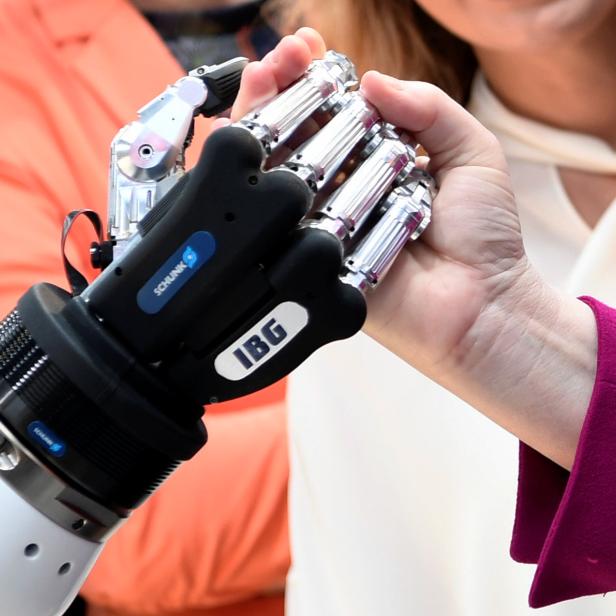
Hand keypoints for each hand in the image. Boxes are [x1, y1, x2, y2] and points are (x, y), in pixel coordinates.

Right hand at [222, 30, 595, 467]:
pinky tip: (249, 147)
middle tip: (276, 61)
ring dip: (268, 122)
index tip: (304, 48)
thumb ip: (432, 109)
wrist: (482, 305)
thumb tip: (374, 81)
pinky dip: (261, 184)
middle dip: (280, 92)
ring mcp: (325, 224)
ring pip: (280, 169)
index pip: (335, 112)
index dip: (315, 79)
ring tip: (266, 85)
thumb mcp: (473, 155)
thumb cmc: (484, 237)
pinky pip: (278, 221)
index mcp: (379, 162)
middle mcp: (346, 189)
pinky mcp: (313, 259)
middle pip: (298, 134)